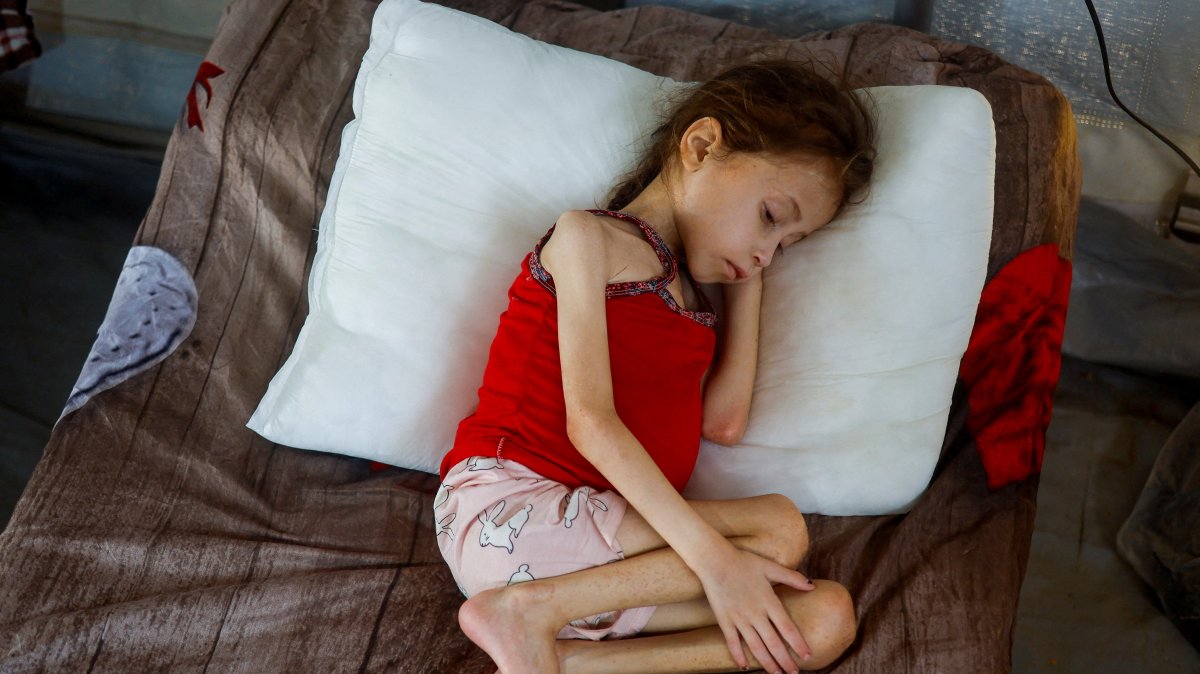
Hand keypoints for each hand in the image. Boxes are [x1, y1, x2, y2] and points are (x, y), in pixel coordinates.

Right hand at [694, 545, 815, 672]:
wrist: (714, 560)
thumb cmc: (743, 561)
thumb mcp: (770, 567)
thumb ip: (792, 578)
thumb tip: (812, 587)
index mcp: (768, 601)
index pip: (787, 628)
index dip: (798, 644)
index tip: (807, 656)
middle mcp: (755, 613)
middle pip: (773, 642)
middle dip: (785, 661)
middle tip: (794, 673)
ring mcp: (739, 618)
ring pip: (755, 646)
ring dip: (767, 662)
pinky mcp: (724, 620)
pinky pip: (732, 642)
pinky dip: (738, 656)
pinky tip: (744, 667)